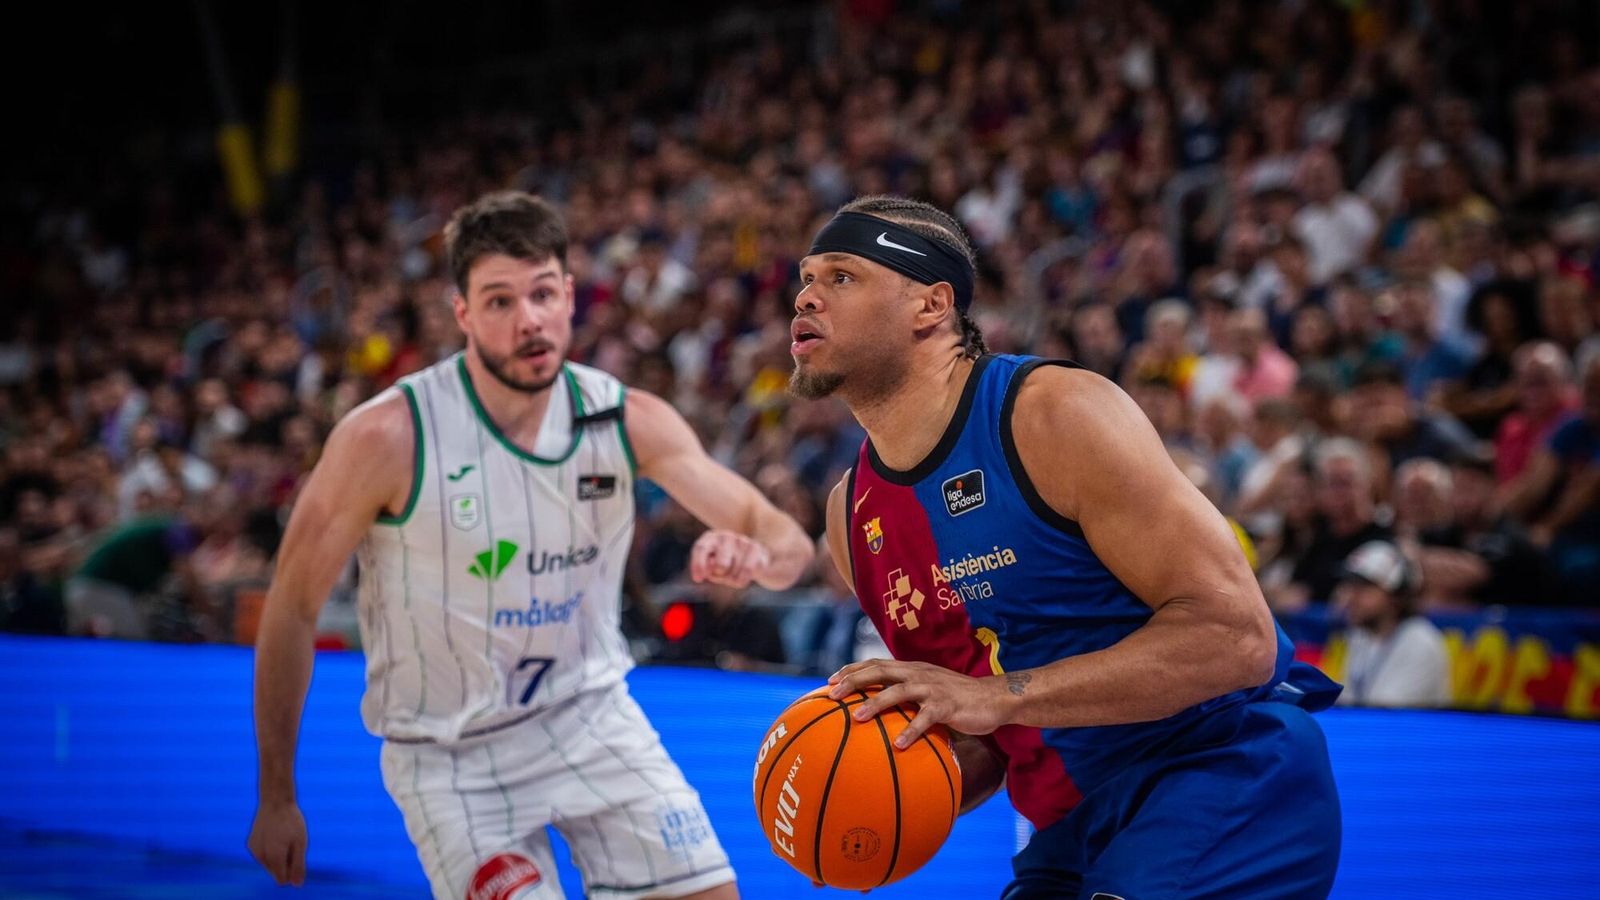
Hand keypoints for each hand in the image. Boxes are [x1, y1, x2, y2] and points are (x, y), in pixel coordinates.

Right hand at [248, 800, 306, 885]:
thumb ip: (298, 866)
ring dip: (277, 856)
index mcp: (274, 857)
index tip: (297, 856)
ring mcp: (253, 850)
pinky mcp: (250, 844)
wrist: (275, 801)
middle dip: (285, 863)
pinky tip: (275, 835)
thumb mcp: (301, 843)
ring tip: (283, 837)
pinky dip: (269, 850)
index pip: (282, 880)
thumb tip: (296, 885)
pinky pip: (262, 855)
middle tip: (291, 844)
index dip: (291, 872)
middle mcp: (260, 856)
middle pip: (275, 872)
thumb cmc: (291, 821)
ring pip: (268, 864)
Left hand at [689, 529, 770, 586]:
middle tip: (722, 575)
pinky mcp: (756, 548)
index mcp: (710, 539)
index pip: (701, 548)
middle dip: (721, 575)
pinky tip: (744, 577)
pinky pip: (749, 571)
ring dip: (734, 580)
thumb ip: (708, 569)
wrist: (752, 561)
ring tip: (734, 575)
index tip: (698, 580)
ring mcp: (742, 540)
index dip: (698, 565)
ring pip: (736, 570)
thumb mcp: (712, 569)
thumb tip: (712, 564)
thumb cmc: (726, 566)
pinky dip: (744, 580)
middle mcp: (725, 536)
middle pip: (721, 565)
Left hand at [827, 658, 1018, 748]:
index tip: (830, 680)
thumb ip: (908, 698)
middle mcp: (919, 673)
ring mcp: (933, 688)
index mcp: (912, 669)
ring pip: (898, 691)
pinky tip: (899, 745)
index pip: (876, 663)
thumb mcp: (929, 693)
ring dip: (875, 703)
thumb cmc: (958, 700)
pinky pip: (925, 718)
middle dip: (854, 680)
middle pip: (880, 670)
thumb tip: (881, 717)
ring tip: (856, 717)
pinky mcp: (947, 705)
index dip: (852, 669)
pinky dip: (911, 730)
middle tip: (832, 694)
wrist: (995, 698)